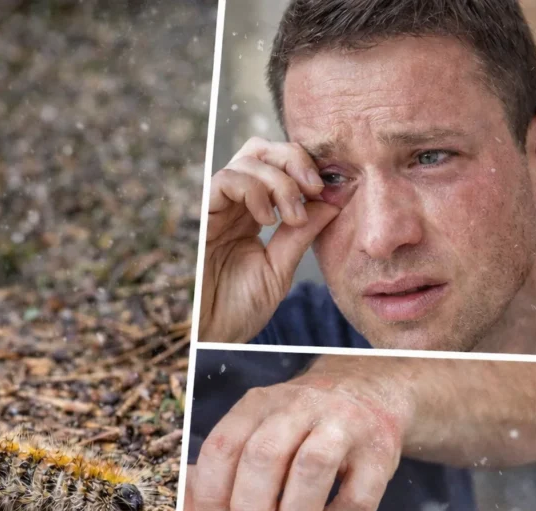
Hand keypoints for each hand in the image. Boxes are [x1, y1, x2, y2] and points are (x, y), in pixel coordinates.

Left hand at [193, 360, 411, 510]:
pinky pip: (358, 495)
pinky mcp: (380, 450)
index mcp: (258, 403)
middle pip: (262, 457)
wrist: (371, 396)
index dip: (212, 497)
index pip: (222, 447)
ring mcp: (343, 423)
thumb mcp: (262, 426)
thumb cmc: (300, 429)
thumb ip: (233, 460)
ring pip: (311, 468)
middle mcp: (298, 406)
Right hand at [198, 137, 340, 342]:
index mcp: (253, 214)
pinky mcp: (202, 216)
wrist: (213, 335)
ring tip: (290, 217)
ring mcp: (218, 208)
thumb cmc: (240, 308)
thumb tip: (333, 202)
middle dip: (293, 159)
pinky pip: (226, 180)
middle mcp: (234, 205)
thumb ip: (301, 234)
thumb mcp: (281, 267)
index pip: (277, 166)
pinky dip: (253, 191)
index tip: (328, 190)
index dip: (304, 167)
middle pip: (261, 150)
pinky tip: (267, 219)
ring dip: (279, 182)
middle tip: (314, 187)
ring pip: (248, 160)